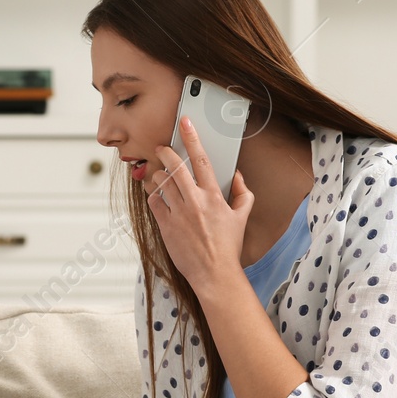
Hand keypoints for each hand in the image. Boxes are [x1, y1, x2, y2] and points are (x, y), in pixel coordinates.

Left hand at [146, 116, 254, 293]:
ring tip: (160, 176)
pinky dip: (153, 195)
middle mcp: (194, 202)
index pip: (202, 160)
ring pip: (161, 183)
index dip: (192, 138)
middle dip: (166, 153)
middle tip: (162, 148)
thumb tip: (236, 176)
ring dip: (158, 175)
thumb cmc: (228, 247)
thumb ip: (242, 193)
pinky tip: (157, 195)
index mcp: (213, 197)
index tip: (185, 123)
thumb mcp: (242, 217)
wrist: (214, 274)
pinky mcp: (165, 226)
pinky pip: (154, 202)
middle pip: (175, 167)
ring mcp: (178, 214)